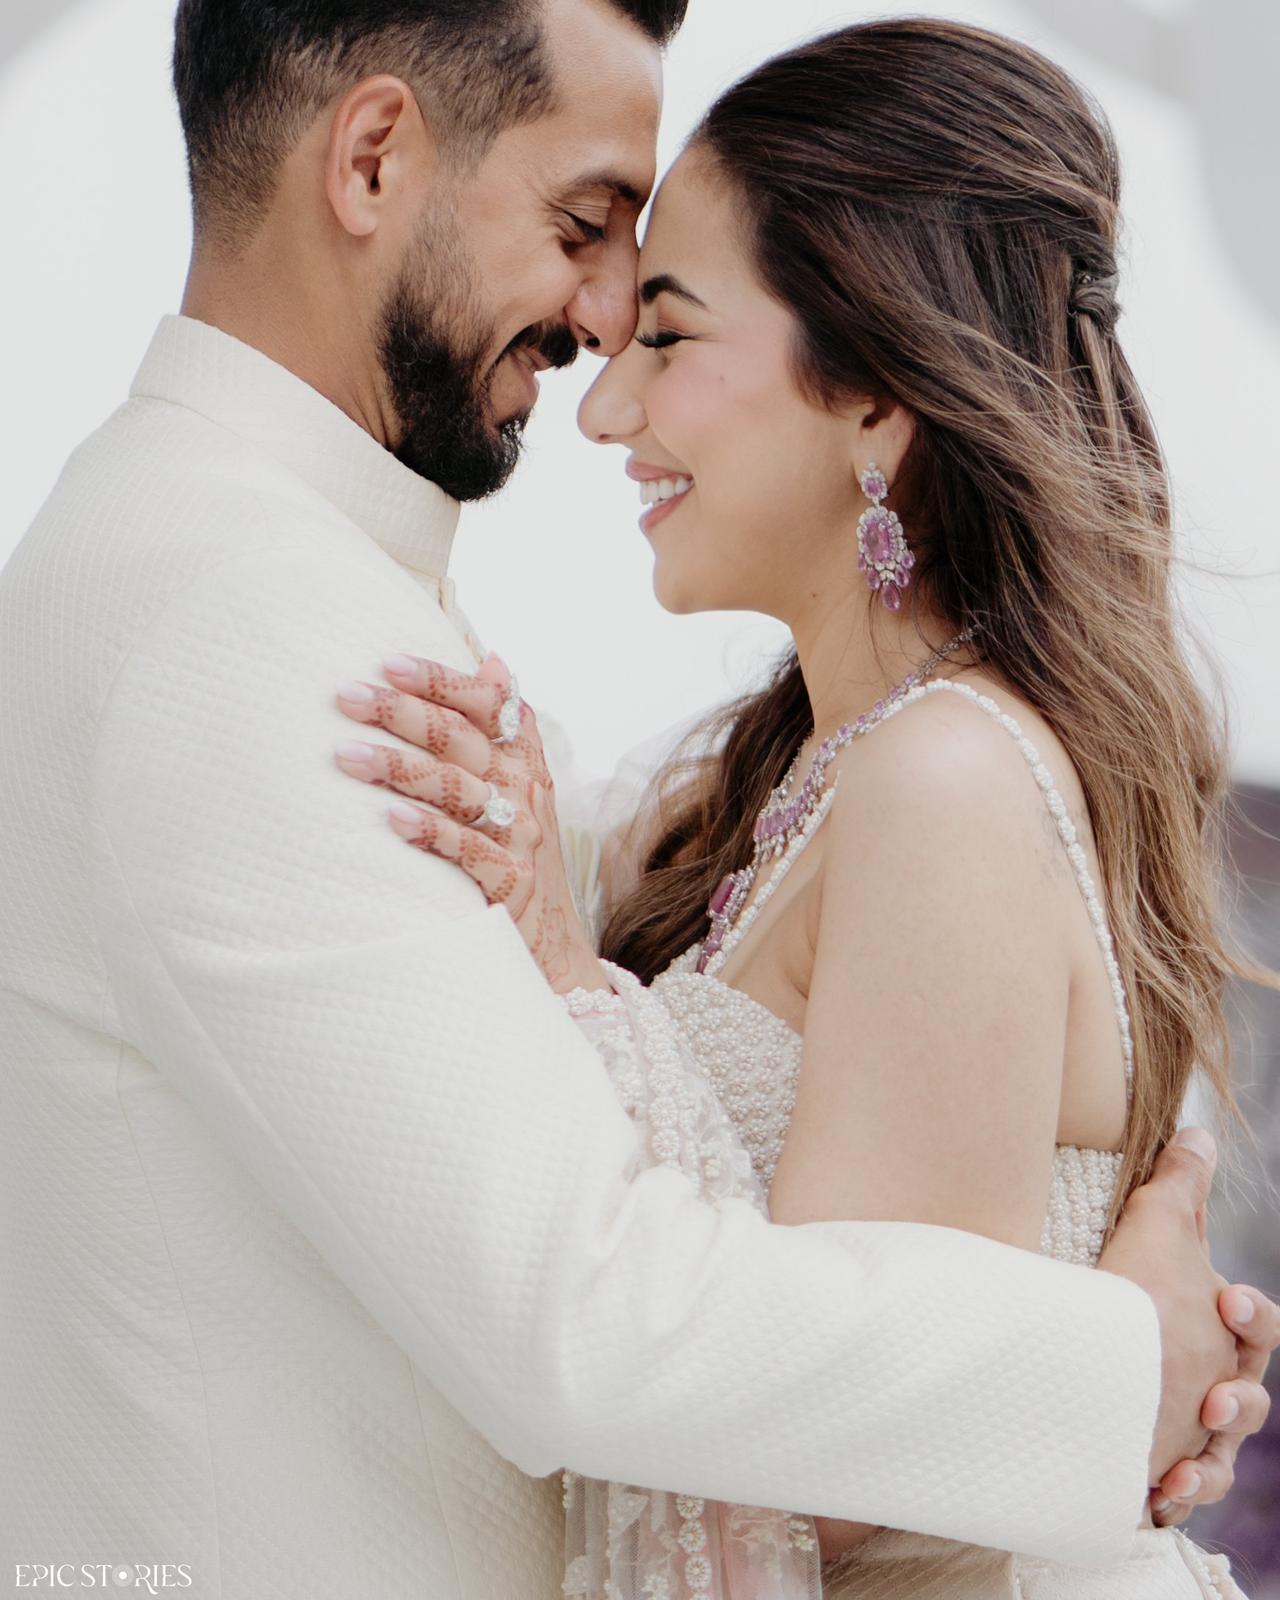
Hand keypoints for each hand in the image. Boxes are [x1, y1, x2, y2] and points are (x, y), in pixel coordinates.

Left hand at [333, 651, 608, 995]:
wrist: (557, 950)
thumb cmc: (519, 857)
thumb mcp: (521, 788)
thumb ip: (504, 727)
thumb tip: (492, 658)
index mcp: (524, 762)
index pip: (491, 704)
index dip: (442, 680)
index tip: (388, 661)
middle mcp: (525, 792)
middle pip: (462, 739)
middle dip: (402, 712)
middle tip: (346, 695)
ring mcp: (520, 839)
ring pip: (458, 789)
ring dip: (400, 768)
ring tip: (346, 756)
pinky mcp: (511, 884)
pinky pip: (469, 851)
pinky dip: (431, 832)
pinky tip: (393, 819)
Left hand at [1098, 1126, 1277, 1523]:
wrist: (1060, 1350)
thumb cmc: (1124, 1285)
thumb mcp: (1152, 1227)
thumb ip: (1181, 1182)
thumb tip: (1197, 1130)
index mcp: (1215, 1325)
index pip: (1259, 1327)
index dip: (1256, 1315)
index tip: (1228, 1298)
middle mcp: (1208, 1377)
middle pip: (1248, 1400)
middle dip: (1240, 1402)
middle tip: (1211, 1398)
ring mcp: (1185, 1422)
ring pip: (1224, 1453)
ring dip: (1215, 1460)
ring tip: (1184, 1461)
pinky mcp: (1156, 1460)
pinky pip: (1187, 1491)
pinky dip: (1182, 1494)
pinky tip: (1161, 1494)